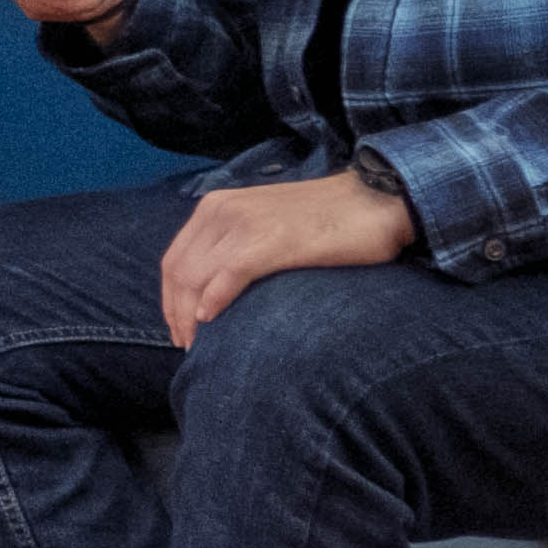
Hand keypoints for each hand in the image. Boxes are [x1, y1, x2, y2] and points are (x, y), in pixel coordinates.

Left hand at [155, 163, 416, 349]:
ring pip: (195, 277)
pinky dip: (214, 301)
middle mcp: (223, 210)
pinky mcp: (273, 240)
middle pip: (178, 272)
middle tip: (188, 347)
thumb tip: (211, 291)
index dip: (169, 301)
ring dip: (190, 317)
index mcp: (217, 207)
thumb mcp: (266, 226)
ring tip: (200, 347)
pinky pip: (228, 274)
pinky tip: (212, 321)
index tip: (179, 331)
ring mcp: (246, 223)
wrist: (378, 199)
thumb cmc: (327, 220)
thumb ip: (235, 247)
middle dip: (175, 315)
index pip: (174, 260)